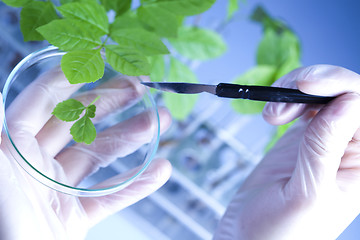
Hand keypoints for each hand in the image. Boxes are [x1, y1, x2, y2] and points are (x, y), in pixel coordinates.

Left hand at [0, 68, 171, 239]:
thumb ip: (1, 137)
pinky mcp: (75, 215)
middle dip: (112, 103)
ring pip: (101, 156)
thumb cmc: (7, 227)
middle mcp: (36, 164)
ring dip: (133, 138)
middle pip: (79, 124)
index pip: (41, 103)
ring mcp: (58, 189)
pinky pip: (110, 195)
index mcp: (13, 150)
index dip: (68, 79)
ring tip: (161, 121)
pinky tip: (161, 169)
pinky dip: (137, 184)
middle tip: (141, 88)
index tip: (97, 61)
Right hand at [214, 65, 359, 239]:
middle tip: (290, 90)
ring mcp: (324, 141)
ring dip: (296, 91)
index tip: (307, 86)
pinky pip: (304, 105)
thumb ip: (325, 148)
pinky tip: (273, 114)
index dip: (343, 88)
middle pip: (349, 95)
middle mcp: (349, 150)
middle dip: (319, 84)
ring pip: (325, 95)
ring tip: (272, 114)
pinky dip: (286, 99)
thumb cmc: (280, 232)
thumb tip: (348, 101)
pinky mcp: (301, 138)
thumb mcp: (306, 194)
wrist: (248, 239)